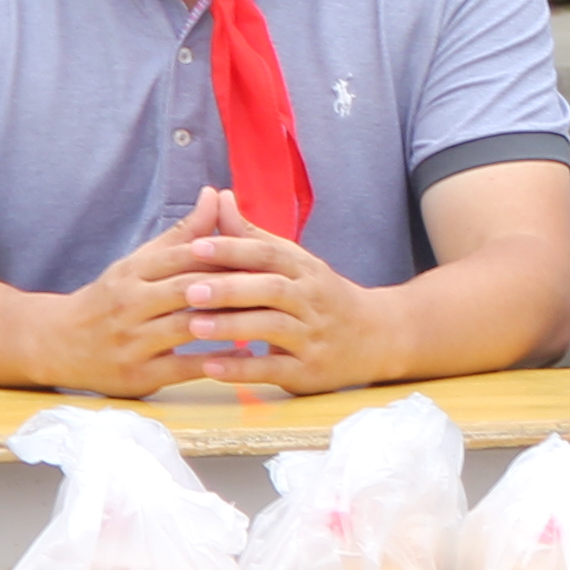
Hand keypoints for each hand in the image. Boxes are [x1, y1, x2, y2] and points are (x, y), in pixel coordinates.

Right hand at [40, 195, 293, 394]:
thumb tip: (215, 194)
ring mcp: (131, 341)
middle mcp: (129, 304)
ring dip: (228, 323)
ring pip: (187, 328)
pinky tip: (245, 356)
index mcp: (132, 272)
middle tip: (275, 287)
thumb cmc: (110, 299)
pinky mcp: (136, 375)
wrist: (55, 342)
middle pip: (188, 289)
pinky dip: (214, 362)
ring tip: (267, 319)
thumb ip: (182, 234)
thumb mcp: (139, 263)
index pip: (184, 256)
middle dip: (232, 287)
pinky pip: (182, 368)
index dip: (225, 255)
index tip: (264, 255)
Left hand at [159, 189, 408, 393]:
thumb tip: (219, 198)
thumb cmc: (322, 296)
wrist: (380, 337)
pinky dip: (242, 370)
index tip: (196, 248)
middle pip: (272, 290)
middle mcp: (312, 300)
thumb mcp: (296, 263)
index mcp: (306, 270)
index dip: (234, 250)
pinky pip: (274, 369)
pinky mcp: (310, 371)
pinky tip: (210, 367)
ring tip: (193, 327)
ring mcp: (313, 336)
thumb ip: (253, 237)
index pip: (270, 254)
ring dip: (232, 327)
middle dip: (230, 289)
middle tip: (190, 291)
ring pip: (273, 328)